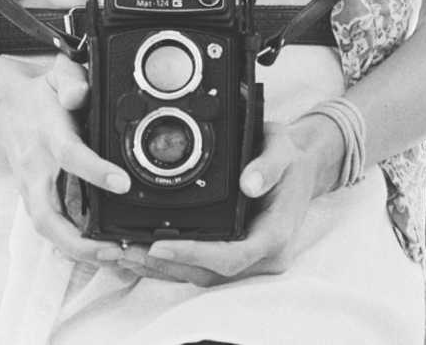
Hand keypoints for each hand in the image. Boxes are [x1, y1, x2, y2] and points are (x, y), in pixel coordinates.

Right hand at [0, 53, 129, 267]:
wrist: (4, 110)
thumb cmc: (39, 96)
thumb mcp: (56, 75)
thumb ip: (71, 79)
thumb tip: (81, 94)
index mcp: (46, 134)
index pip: (70, 155)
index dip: (95, 171)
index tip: (122, 183)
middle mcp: (35, 169)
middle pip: (48, 215)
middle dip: (79, 239)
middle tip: (115, 249)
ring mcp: (31, 190)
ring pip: (49, 231)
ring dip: (79, 250)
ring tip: (116, 257)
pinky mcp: (35, 202)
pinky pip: (52, 231)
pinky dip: (74, 247)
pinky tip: (101, 254)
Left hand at [117, 113, 344, 285]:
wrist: (303, 164)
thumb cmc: (291, 157)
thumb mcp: (283, 150)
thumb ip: (267, 166)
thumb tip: (248, 183)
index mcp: (275, 236)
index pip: (230, 257)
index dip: (194, 255)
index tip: (160, 244)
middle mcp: (262, 256)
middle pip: (209, 274)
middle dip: (165, 265)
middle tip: (124, 250)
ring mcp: (249, 259)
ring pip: (202, 275)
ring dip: (161, 268)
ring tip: (122, 253)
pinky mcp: (236, 253)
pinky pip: (201, 266)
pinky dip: (171, 263)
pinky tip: (142, 253)